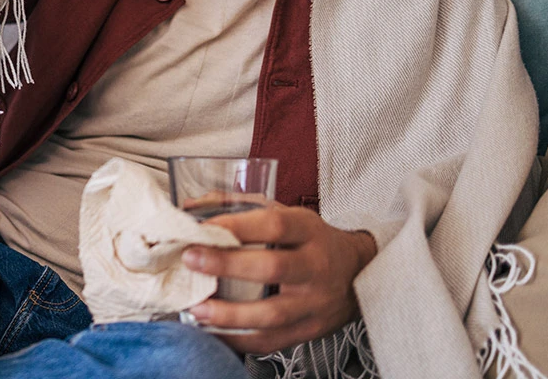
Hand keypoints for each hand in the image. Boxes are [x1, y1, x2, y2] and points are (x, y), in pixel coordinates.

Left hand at [180, 204, 376, 354]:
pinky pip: (271, 341)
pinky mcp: (309, 330)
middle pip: (272, 267)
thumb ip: (240, 206)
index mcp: (308, 231)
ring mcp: (314, 302)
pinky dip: (239, 340)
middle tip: (190, 260)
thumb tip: (191, 207)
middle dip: (227, 265)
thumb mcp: (286, 214)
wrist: (357, 273)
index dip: (237, 226)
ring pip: (272, 313)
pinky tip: (213, 332)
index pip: (274, 225)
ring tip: (196, 307)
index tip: (202, 228)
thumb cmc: (310, 240)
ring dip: (229, 314)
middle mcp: (315, 266)